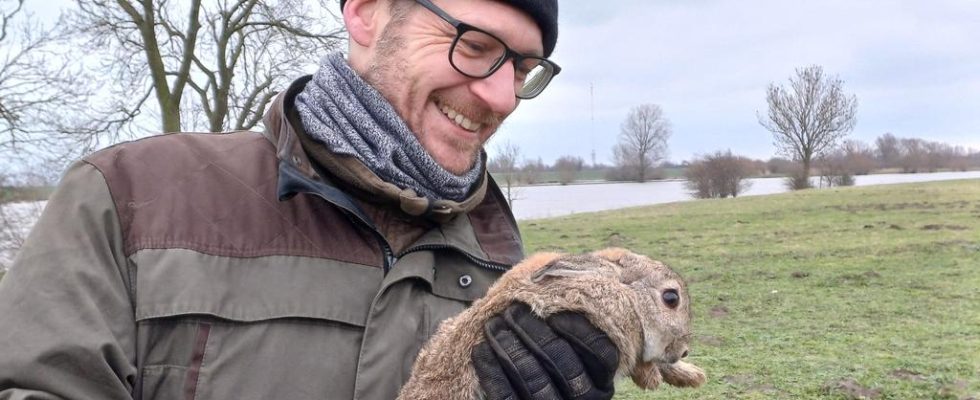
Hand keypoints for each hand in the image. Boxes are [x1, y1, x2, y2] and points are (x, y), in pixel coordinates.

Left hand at [471, 303, 618, 399]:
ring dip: (510, 349)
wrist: (530, 396)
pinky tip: (480, 351)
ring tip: (493, 326)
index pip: (602, 354)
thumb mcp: (567, 343)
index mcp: (602, 380)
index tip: (555, 313)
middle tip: (513, 311)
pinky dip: (492, 373)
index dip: (580, 331)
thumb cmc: (550, 358)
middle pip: (564, 365)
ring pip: (535, 383)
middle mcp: (585, 398)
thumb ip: (566, 319)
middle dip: (535, 333)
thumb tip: (553, 279)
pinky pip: (508, 398)